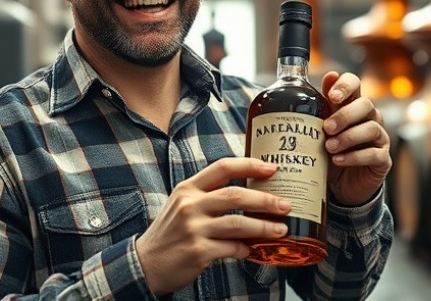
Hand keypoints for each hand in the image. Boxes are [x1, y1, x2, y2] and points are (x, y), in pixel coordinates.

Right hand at [135, 157, 291, 295]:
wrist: (145, 264)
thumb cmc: (170, 233)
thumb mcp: (182, 205)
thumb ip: (209, 196)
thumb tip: (249, 192)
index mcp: (188, 189)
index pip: (223, 167)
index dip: (251, 165)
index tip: (272, 169)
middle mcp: (190, 205)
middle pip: (236, 195)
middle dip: (266, 199)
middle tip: (285, 204)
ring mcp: (194, 229)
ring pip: (238, 223)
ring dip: (264, 227)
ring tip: (281, 229)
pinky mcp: (199, 251)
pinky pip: (233, 248)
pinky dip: (246, 249)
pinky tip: (251, 249)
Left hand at [321, 71, 390, 206]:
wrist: (341, 184)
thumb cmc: (330, 151)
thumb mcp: (321, 129)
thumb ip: (321, 106)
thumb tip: (327, 76)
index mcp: (352, 105)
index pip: (355, 83)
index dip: (345, 85)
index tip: (331, 96)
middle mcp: (369, 117)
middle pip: (366, 104)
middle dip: (345, 115)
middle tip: (326, 128)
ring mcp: (379, 138)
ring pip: (371, 128)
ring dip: (348, 137)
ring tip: (329, 147)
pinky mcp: (382, 159)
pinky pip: (374, 153)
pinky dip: (354, 156)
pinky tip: (338, 160)